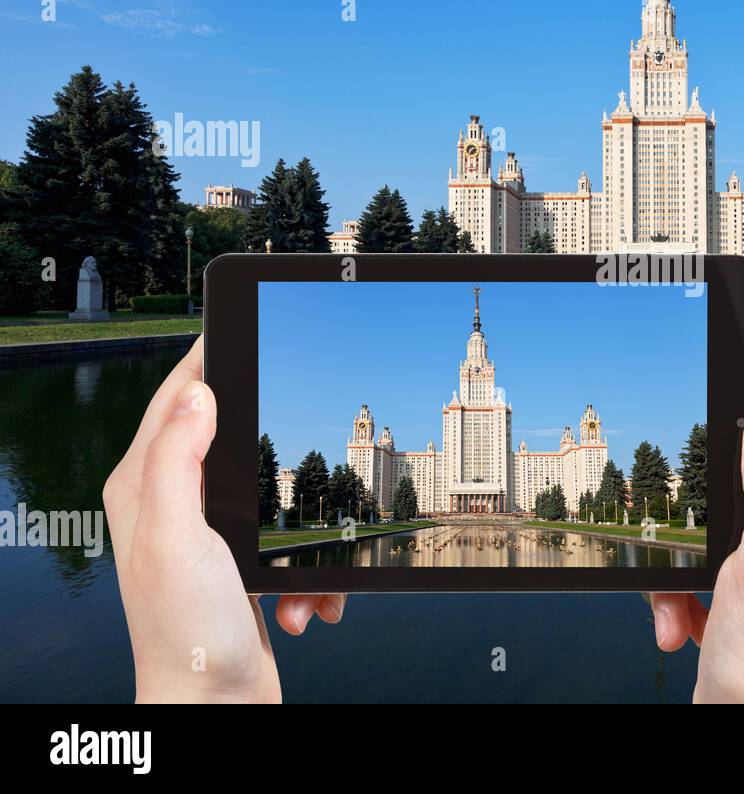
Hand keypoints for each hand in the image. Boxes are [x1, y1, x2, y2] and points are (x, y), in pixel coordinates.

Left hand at [103, 337, 344, 702]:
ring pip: (273, 497)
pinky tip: (303, 603)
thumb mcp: (177, 536)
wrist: (216, 707)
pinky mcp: (240, 568)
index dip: (206, 358)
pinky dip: (309, 575)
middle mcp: (171, 507)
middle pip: (231, 440)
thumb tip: (197, 393)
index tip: (239, 327)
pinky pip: (291, 546)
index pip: (174, 400)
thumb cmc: (187, 634)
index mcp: (144, 488)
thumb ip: (177, 459)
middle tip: (309, 440)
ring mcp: (207, 538)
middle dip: (279, 457)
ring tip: (301, 576)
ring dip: (303, 536)